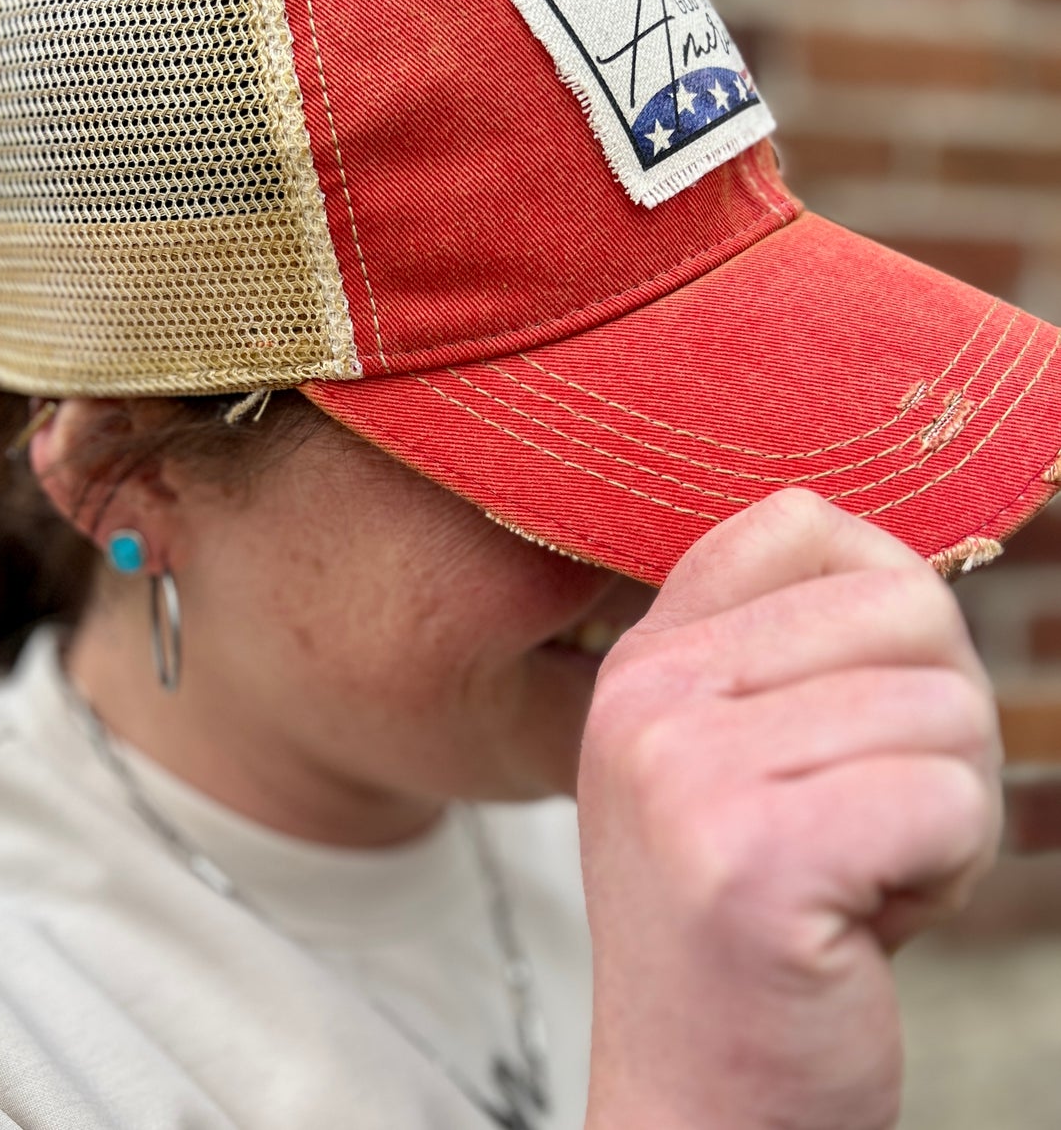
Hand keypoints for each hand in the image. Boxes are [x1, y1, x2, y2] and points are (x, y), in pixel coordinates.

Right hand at [578, 489, 1001, 1129]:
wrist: (702, 1104)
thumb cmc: (755, 932)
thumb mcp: (733, 755)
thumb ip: (782, 639)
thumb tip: (866, 533)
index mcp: (645, 658)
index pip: (804, 522)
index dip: (885, 615)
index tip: (846, 722)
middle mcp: (646, 694)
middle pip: (907, 606)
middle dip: (935, 727)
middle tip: (860, 824)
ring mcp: (683, 769)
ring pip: (945, 709)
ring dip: (943, 814)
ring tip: (853, 879)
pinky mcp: (750, 857)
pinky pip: (948, 800)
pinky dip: (947, 874)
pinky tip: (862, 925)